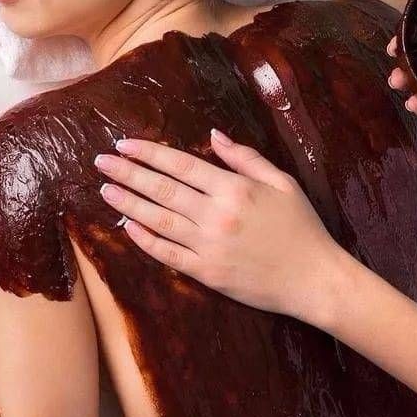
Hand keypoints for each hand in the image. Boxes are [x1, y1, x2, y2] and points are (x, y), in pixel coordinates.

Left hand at [95, 130, 347, 326]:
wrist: (316, 280)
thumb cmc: (302, 227)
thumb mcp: (281, 183)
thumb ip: (245, 158)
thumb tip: (213, 135)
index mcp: (234, 188)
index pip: (180, 165)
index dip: (149, 153)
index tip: (124, 144)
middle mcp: (216, 215)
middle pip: (161, 189)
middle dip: (128, 173)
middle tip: (101, 161)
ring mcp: (209, 246)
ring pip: (158, 220)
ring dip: (128, 204)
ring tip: (105, 189)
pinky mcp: (207, 273)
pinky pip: (169, 254)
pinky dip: (145, 240)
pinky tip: (127, 227)